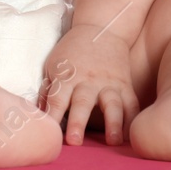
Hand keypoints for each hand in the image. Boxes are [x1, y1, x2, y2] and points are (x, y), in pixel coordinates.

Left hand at [39, 24, 139, 145]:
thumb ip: (47, 90)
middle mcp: (89, 80)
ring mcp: (109, 83)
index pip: (57, 99)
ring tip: (113, 141)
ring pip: (112, 104)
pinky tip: (133, 134)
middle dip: (78, 122)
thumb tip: (37, 116)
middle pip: (82, 102)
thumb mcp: (53, 65)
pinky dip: (133, 119)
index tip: (48, 135)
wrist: (101, 28)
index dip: (52, 117)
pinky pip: (131, 103)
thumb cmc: (72, 51)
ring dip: (113, 123)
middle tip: (74, 141)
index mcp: (68, 75)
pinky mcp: (125, 85)